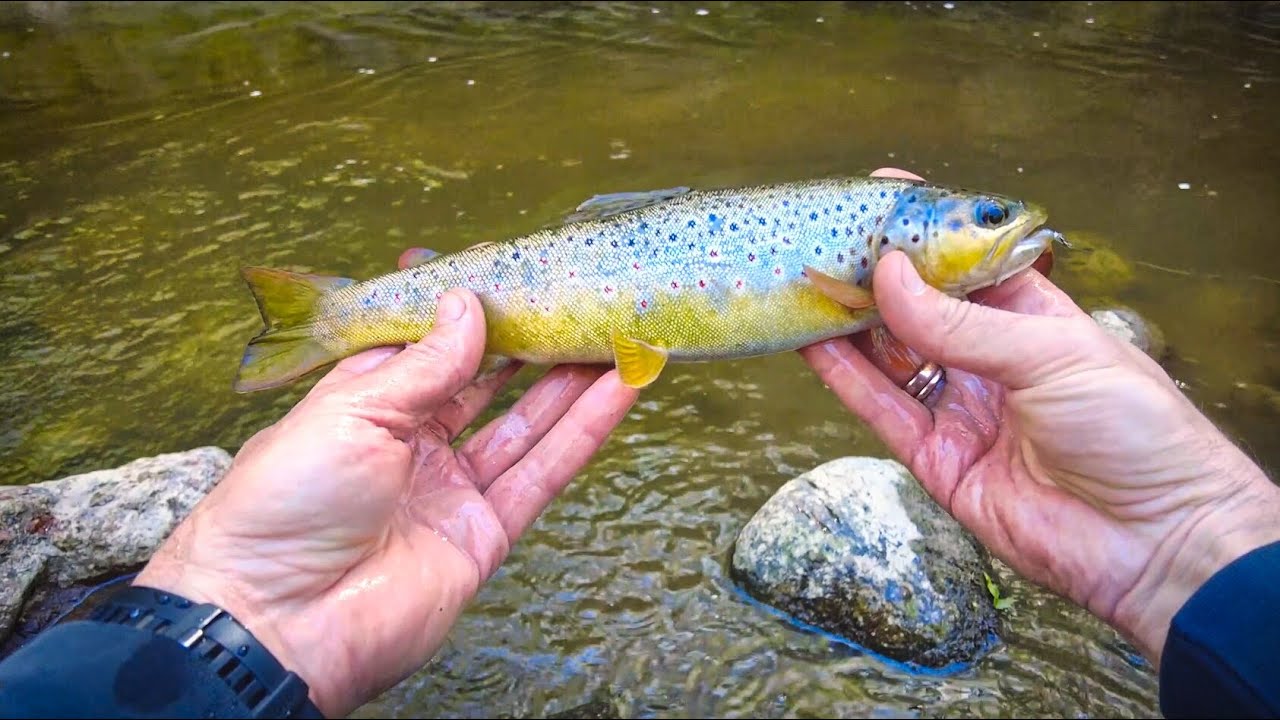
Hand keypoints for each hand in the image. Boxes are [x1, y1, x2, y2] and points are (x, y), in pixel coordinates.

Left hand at [136, 271, 638, 715]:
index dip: (472, 316)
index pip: (431, 350)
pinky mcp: (485, 536)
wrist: (279, 620)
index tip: (516, 275)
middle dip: (532, 347)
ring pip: (525, 427)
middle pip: (487, 387)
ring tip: (617, 335)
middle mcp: (412, 447)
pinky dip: (583, 432)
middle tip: (579, 302)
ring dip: (571, 383)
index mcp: (366, 407)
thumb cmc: (288, 501)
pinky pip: (542, 475)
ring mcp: (452, 493)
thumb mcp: (352, 410)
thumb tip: (467, 302)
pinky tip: (618, 389)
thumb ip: (424, 362)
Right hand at [800, 168, 1279, 667]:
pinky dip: (847, 378)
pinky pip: (883, 411)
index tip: (878, 198)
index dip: (925, 234)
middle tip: (824, 244)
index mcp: (1032, 319)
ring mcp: (961, 410)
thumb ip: (962, 323)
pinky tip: (814, 342)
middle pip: (919, 311)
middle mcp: (990, 360)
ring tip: (805, 284)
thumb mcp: (1051, 354)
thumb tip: (890, 276)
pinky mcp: (937, 460)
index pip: (967, 266)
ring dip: (850, 324)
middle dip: (875, 279)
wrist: (1152, 541)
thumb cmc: (1132, 429)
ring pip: (891, 358)